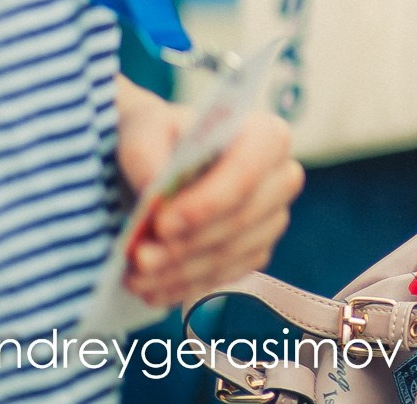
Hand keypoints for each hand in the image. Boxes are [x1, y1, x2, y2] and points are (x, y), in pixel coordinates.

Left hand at [114, 80, 303, 308]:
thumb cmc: (162, 138)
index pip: (248, 171)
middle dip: (187, 244)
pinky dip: (185, 286)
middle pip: (242, 220)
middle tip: (139, 257)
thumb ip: (146, 151)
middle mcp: (281, 178)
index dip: (208, 202)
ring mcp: (272, 219)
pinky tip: (151, 288)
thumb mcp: (145, 127)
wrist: (162, 163)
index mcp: (265, 136)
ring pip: (231, 255)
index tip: (162, 223)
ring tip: (135, 275)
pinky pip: (225, 277)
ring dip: (180, 271)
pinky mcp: (256, 252)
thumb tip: (154, 189)